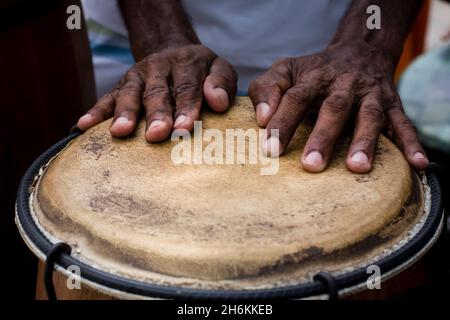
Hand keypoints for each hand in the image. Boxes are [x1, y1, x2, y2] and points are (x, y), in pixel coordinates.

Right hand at [77, 45, 236, 141]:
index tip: (184, 128)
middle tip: (157, 135)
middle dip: (157, 114)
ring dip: (125, 113)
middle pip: (157, 92)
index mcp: (186, 64)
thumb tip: (219, 102)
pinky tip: (83, 126)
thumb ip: (221, 82)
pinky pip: (107, 97)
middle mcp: (159, 68)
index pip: (187, 87)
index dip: (186, 108)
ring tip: (120, 132)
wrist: (174, 51)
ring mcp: (138, 77)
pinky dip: (95, 112)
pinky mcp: (122, 85)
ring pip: (130, 94)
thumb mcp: (219, 68)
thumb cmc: (201, 71)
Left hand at [249, 44, 427, 172]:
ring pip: (370, 116)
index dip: (282, 122)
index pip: (295, 98)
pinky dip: (411, 143)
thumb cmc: (313, 72)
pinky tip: (416, 163)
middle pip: (333, 108)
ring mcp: (370, 94)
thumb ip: (268, 89)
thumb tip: (260, 117)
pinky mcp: (393, 103)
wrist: (357, 52)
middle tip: (311, 166)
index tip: (270, 150)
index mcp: (313, 77)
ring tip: (357, 167)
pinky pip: (404, 123)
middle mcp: (343, 85)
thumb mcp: (286, 70)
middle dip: (323, 137)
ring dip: (365, 141)